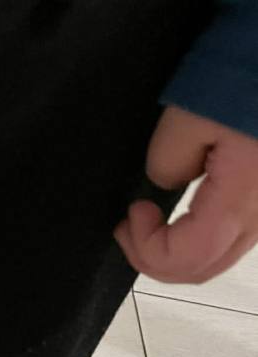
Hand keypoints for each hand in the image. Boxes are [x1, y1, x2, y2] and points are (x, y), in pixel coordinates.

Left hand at [115, 106, 257, 283]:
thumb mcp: (190, 111)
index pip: (188, 257)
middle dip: (156, 260)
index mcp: (240, 197)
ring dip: (178, 252)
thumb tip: (163, 184)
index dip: (148, 249)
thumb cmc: (246, 69)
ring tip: (149, 224)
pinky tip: (182, 216)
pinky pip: (234, 236)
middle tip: (129, 230)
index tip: (132, 214)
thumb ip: (167, 159)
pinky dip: (199, 239)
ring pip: (220, 256)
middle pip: (204, 268)